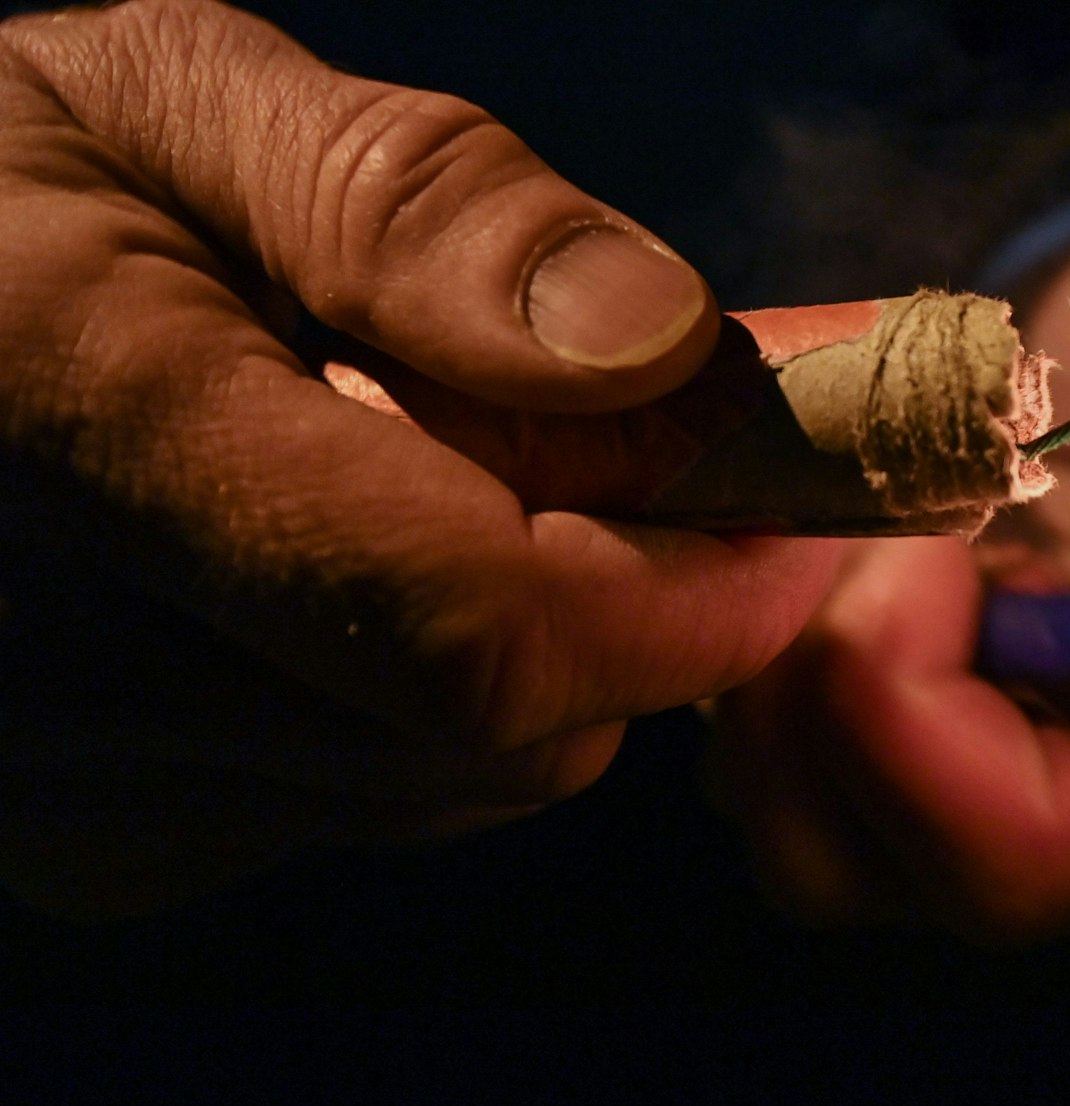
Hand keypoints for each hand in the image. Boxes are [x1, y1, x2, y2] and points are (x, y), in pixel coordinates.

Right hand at [0, 0, 839, 917]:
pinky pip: (378, 795)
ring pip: (466, 777)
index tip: (798, 482)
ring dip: (537, 633)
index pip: (483, 622)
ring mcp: (79, 792)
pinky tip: (343, 556)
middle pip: (512, 724)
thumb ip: (417, 211)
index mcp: (73, 430)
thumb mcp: (174, 104)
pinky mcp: (109, 841)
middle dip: (639, 587)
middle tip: (644, 434)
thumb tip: (662, 345)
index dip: (696, 580)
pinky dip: (431, 686)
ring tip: (441, 465)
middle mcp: (56, 680)